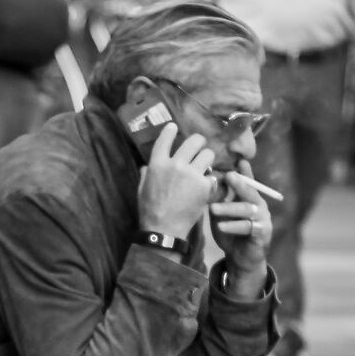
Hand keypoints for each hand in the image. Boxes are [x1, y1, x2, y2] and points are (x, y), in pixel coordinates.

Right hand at [137, 118, 216, 238]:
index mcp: (157, 164)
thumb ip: (146, 174)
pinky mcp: (203, 186)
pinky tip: (207, 185)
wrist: (164, 229)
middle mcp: (175, 164)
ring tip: (206, 165)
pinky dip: (210, 180)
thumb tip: (147, 166)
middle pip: (194, 141)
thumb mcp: (142, 189)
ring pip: (208, 154)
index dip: (170, 130)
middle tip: (199, 146)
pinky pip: (212, 175)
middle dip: (199, 142)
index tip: (173, 127)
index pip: (165, 138)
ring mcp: (191, 174)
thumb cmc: (150, 210)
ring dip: (207, 158)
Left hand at [209, 168, 274, 291]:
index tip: (239, 161)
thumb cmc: (230, 232)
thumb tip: (206, 183)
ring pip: (247, 210)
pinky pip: (248, 228)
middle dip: (239, 184)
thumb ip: (218, 200)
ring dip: (229, 208)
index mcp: (250, 198)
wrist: (241, 258)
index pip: (248, 182)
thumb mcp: (221, 214)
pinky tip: (221, 226)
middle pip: (250, 192)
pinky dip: (233, 227)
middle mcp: (260, 206)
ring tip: (213, 208)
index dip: (245, 172)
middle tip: (227, 176)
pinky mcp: (262, 234)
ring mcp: (263, 219)